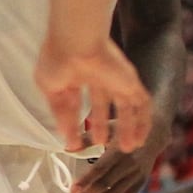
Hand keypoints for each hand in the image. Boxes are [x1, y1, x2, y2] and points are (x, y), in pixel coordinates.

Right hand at [35, 40, 151, 152]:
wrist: (76, 43)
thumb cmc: (57, 61)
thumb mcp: (50, 89)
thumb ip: (60, 113)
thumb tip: (65, 136)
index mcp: (74, 75)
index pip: (76, 102)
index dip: (75, 122)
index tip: (74, 142)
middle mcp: (96, 77)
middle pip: (103, 104)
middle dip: (103, 125)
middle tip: (101, 144)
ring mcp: (115, 79)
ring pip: (124, 107)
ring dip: (126, 128)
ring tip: (125, 148)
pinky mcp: (131, 82)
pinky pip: (142, 104)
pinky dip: (142, 122)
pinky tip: (139, 138)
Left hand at [67, 119, 168, 192]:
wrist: (154, 134)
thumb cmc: (123, 128)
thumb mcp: (107, 128)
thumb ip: (87, 139)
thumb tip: (66, 147)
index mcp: (119, 151)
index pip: (100, 169)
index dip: (86, 180)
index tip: (71, 190)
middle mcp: (129, 166)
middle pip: (105, 185)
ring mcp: (136, 176)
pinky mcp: (140, 184)